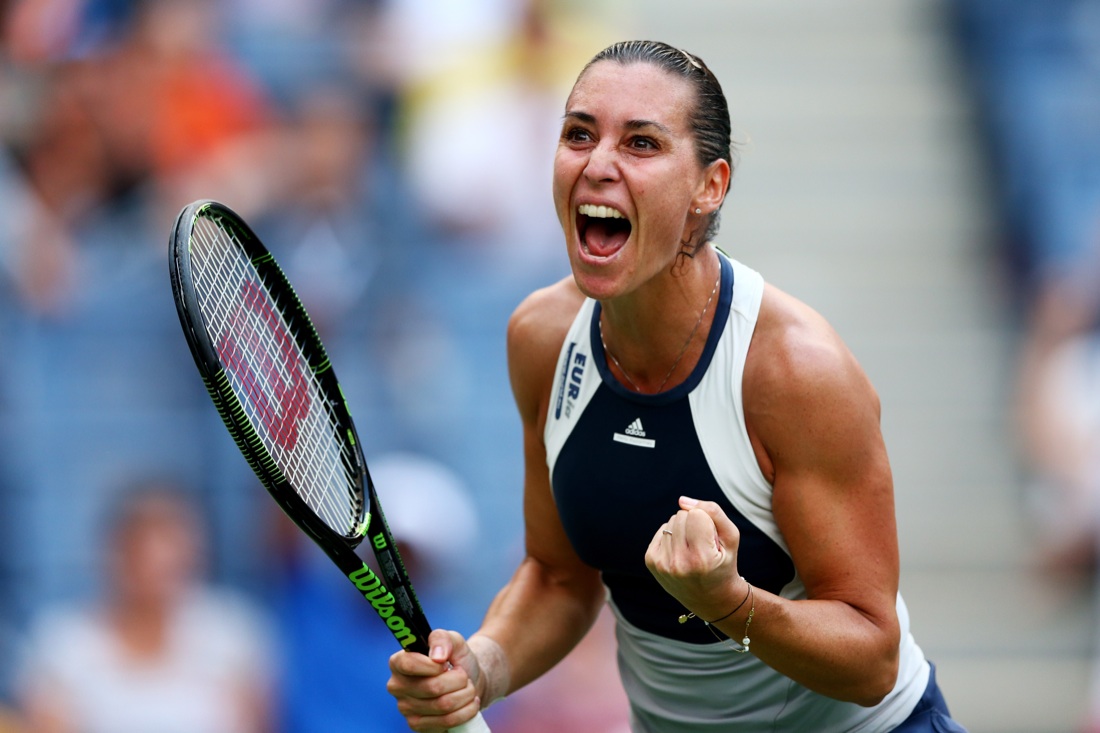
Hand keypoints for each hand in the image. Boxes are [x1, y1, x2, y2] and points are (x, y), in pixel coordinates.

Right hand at [387, 629, 482, 731]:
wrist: (468, 682)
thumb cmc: (456, 660)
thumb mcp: (453, 640)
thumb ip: (442, 639)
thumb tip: (437, 656)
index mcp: (398, 662)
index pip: (408, 664)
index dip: (433, 666)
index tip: (446, 663)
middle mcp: (397, 686)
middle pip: (433, 687)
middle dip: (458, 680)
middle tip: (463, 676)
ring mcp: (405, 709)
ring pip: (444, 705)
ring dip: (465, 695)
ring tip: (468, 688)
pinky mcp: (417, 726)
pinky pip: (447, 722)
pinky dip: (466, 711)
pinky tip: (468, 703)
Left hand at [645, 496, 747, 621]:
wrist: (711, 598)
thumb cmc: (723, 563)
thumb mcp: (730, 537)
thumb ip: (712, 511)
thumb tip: (682, 500)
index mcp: (701, 559)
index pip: (696, 514)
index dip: (707, 522)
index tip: (712, 540)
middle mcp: (678, 563)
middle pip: (681, 515)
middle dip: (693, 524)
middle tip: (702, 546)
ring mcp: (662, 564)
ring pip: (670, 522)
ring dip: (682, 531)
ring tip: (692, 550)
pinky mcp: (651, 562)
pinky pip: (661, 530)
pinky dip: (672, 537)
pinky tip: (680, 552)